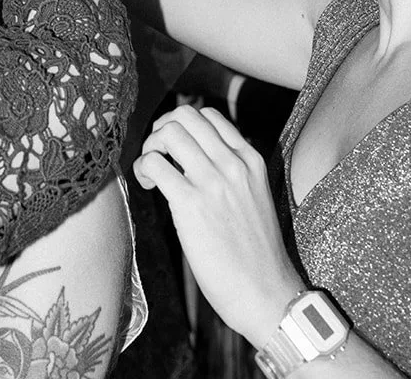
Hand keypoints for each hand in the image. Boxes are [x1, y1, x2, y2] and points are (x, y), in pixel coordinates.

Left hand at [133, 103, 302, 345]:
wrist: (267, 294)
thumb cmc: (257, 254)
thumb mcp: (255, 196)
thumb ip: (232, 171)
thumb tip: (194, 157)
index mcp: (250, 160)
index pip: (209, 115)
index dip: (183, 124)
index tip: (175, 147)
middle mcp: (233, 163)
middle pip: (185, 115)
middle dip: (163, 128)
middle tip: (158, 154)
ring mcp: (213, 182)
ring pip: (168, 133)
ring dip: (150, 147)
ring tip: (151, 173)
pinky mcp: (191, 203)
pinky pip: (155, 164)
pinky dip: (143, 168)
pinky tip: (148, 186)